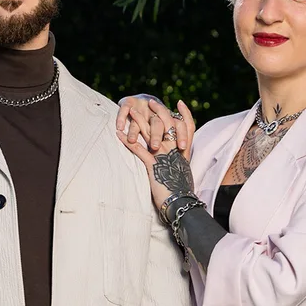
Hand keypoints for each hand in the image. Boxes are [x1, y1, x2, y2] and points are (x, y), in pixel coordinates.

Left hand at [117, 99, 197, 213]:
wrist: (182, 204)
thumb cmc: (182, 194)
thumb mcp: (183, 177)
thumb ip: (178, 168)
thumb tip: (176, 168)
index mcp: (184, 153)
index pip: (187, 127)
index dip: (183, 114)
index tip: (178, 103)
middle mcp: (175, 151)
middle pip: (168, 124)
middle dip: (159, 111)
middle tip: (150, 101)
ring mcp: (164, 157)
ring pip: (151, 134)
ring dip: (139, 121)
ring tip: (129, 111)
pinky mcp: (153, 166)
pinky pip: (138, 149)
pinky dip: (127, 141)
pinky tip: (118, 134)